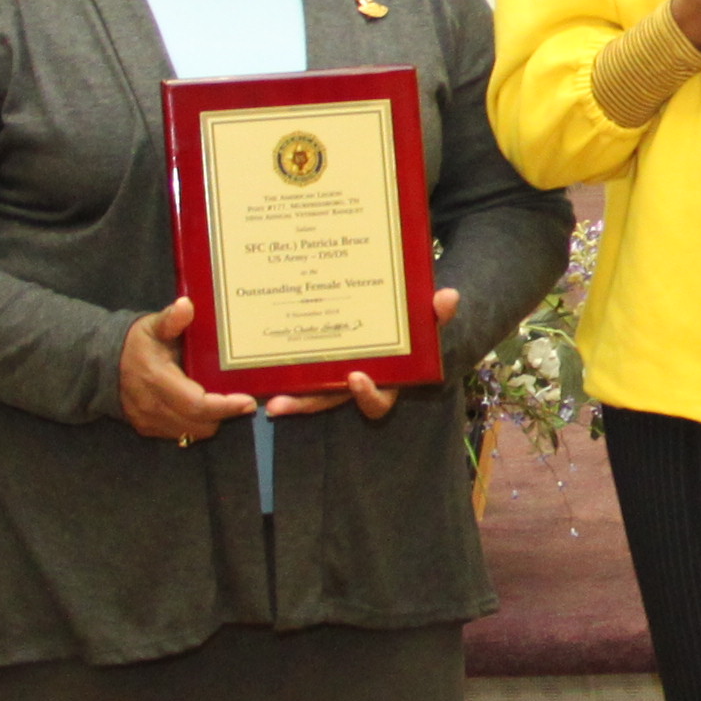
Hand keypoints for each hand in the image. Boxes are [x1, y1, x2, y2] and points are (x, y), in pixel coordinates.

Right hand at [121, 297, 261, 445]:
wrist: (101, 363)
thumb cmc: (135, 342)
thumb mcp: (153, 326)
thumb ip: (171, 319)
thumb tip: (186, 305)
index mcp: (157, 379)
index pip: (197, 404)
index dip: (225, 407)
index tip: (248, 401)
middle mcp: (153, 406)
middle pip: (200, 424)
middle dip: (224, 415)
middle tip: (240, 399)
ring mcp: (148, 421)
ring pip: (192, 433)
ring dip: (211, 421)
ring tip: (223, 403)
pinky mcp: (147, 429)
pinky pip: (180, 434)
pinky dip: (195, 424)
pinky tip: (202, 408)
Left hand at [262, 286, 464, 419]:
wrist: (394, 313)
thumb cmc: (410, 322)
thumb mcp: (425, 318)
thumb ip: (437, 313)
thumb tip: (450, 296)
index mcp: (382, 378)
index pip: (376, 400)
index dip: (367, 394)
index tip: (356, 376)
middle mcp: (351, 382)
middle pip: (327, 400)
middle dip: (303, 404)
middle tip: (280, 404)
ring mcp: (329, 373)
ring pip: (305, 390)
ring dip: (284, 395)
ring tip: (261, 396)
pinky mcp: (311, 360)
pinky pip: (292, 369)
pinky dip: (274, 369)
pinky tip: (251, 363)